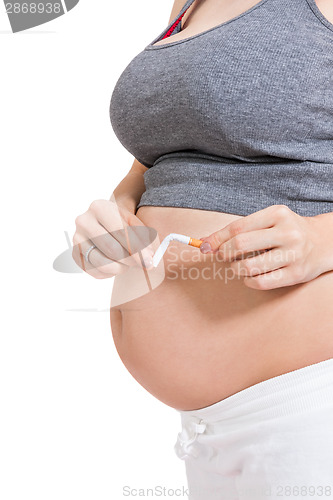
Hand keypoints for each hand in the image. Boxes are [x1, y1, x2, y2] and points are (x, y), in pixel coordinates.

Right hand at [72, 199, 154, 278]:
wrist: (103, 221)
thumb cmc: (122, 222)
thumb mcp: (134, 222)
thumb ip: (143, 237)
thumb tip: (148, 258)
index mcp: (100, 207)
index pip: (121, 232)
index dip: (137, 250)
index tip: (149, 262)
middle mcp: (84, 221)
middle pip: (112, 250)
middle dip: (131, 261)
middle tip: (143, 265)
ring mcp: (76, 238)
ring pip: (103, 264)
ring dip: (121, 268)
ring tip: (129, 263)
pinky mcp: (75, 254)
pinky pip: (95, 271)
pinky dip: (111, 273)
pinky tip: (117, 265)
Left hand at [199, 204, 330, 289]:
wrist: (324, 242)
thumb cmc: (287, 231)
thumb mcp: (267, 221)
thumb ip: (239, 230)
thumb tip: (205, 242)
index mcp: (277, 214)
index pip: (237, 227)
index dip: (216, 239)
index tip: (203, 246)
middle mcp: (287, 233)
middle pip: (240, 245)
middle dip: (224, 253)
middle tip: (223, 256)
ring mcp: (293, 254)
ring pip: (248, 266)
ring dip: (235, 269)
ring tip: (238, 266)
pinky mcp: (296, 274)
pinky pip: (261, 282)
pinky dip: (248, 281)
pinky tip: (250, 276)